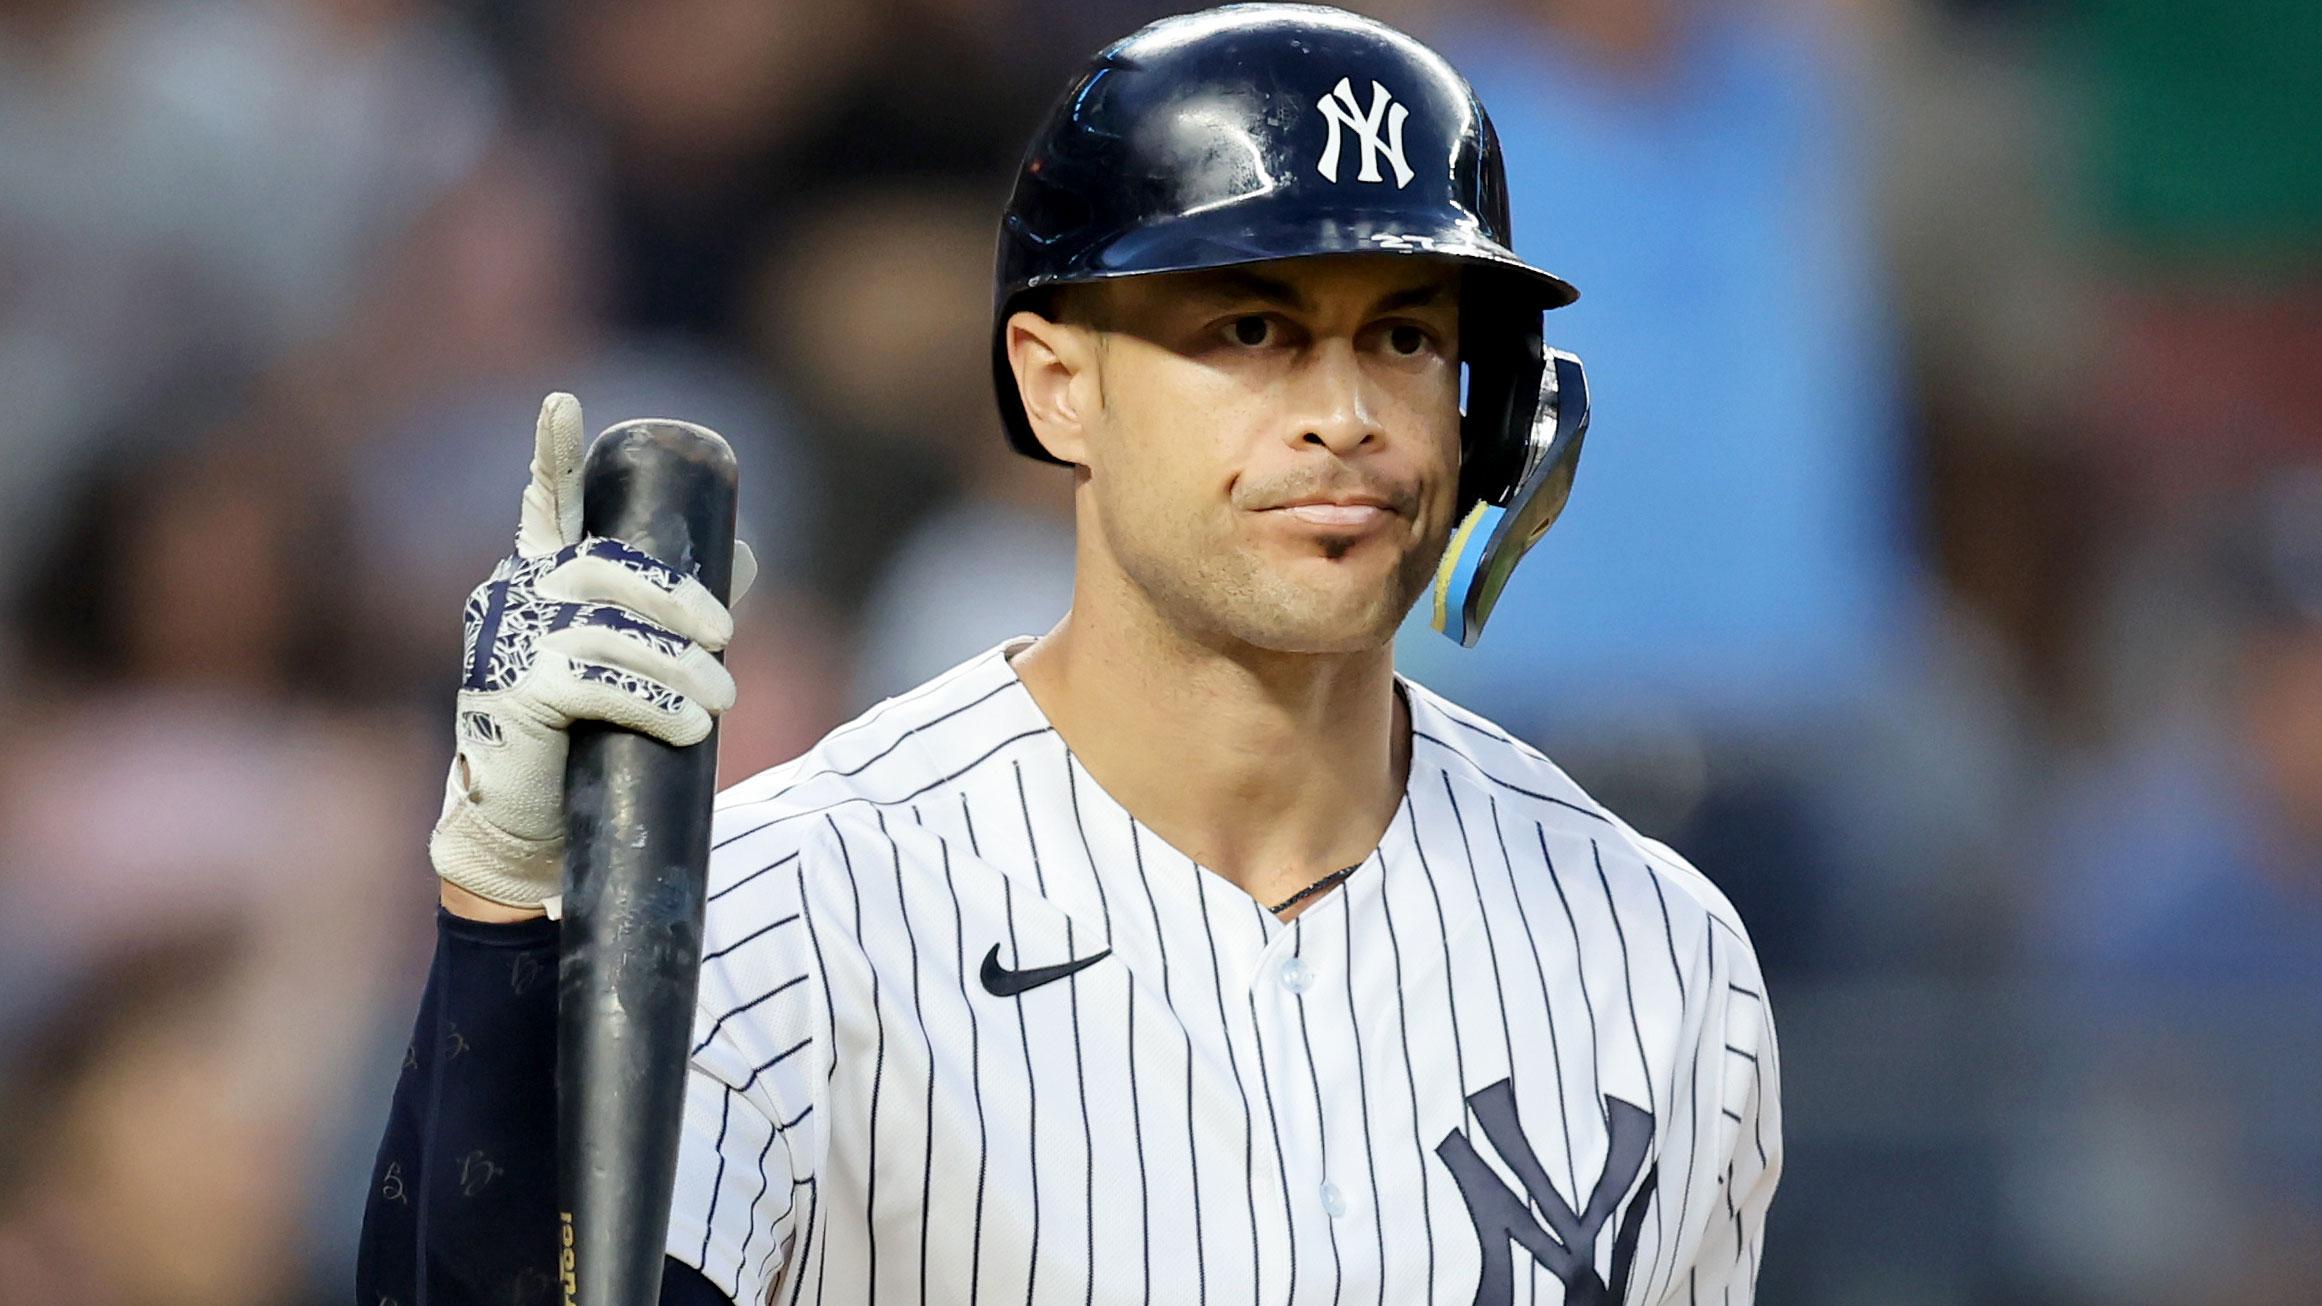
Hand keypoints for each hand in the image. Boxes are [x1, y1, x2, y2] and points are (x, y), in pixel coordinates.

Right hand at [430, 394, 756, 913]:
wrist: (525, 825)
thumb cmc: (581, 737)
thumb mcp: (630, 660)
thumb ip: (678, 608)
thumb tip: (748, 556)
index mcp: (539, 577)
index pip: (545, 505)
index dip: (553, 454)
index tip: (563, 402)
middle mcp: (513, 596)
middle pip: (610, 569)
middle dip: (681, 600)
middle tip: (728, 639)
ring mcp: (508, 642)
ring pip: (614, 632)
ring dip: (681, 667)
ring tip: (724, 699)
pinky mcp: (511, 693)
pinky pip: (600, 685)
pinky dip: (657, 703)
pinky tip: (691, 725)